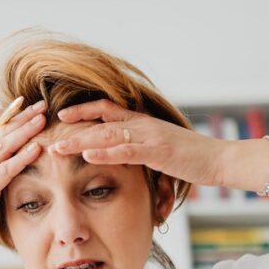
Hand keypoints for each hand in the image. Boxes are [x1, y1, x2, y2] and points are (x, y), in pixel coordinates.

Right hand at [0, 98, 47, 253]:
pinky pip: (5, 170)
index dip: (5, 113)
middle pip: (0, 129)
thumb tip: (14, 153)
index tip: (26, 106)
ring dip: (24, 130)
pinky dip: (21, 157)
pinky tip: (36, 149)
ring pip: (3, 145)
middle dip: (22, 115)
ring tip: (42, 119)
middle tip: (42, 104)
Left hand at [51, 99, 222, 186]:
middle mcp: (142, 125)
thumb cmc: (191, 157)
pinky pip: (127, 151)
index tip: (61, 114)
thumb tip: (121, 151)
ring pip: (107, 135)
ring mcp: (149, 137)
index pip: (106, 109)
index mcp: (142, 122)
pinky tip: (88, 155)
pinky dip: (106, 153)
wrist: (220, 159)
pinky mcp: (158, 152)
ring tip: (58, 147)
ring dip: (80, 141)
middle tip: (48, 133)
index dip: (82, 110)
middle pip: (99, 120)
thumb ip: (140, 145)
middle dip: (72, 126)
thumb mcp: (160, 147)